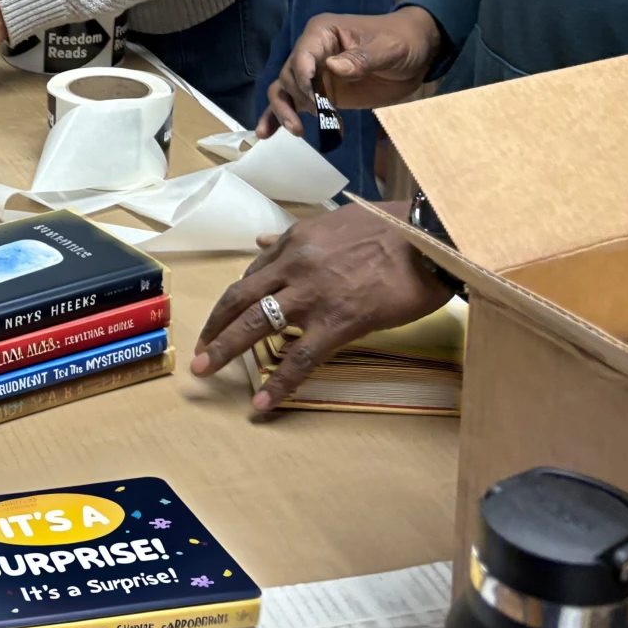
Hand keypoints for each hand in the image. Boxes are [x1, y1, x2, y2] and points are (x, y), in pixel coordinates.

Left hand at [190, 202, 453, 411]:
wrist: (430, 238)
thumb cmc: (391, 229)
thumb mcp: (334, 224)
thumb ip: (295, 236)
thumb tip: (261, 240)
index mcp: (295, 241)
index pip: (252, 274)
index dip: (233, 300)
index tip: (223, 317)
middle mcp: (295, 265)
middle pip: (240, 299)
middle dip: (214, 326)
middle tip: (198, 350)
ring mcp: (313, 295)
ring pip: (257, 325)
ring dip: (226, 349)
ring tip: (206, 371)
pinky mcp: (338, 322)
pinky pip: (300, 358)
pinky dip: (278, 383)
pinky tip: (262, 403)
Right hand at [258, 6, 442, 136]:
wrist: (416, 52)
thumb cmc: (402, 41)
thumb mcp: (387, 48)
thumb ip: (361, 58)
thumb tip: (333, 68)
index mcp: (322, 32)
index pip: (302, 56)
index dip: (304, 79)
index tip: (315, 102)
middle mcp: (311, 51)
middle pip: (289, 76)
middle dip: (301, 100)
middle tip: (324, 118)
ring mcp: (313, 74)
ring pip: (284, 91)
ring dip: (284, 111)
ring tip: (297, 130)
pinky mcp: (319, 93)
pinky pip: (293, 103)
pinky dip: (279, 117)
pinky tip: (266, 133)